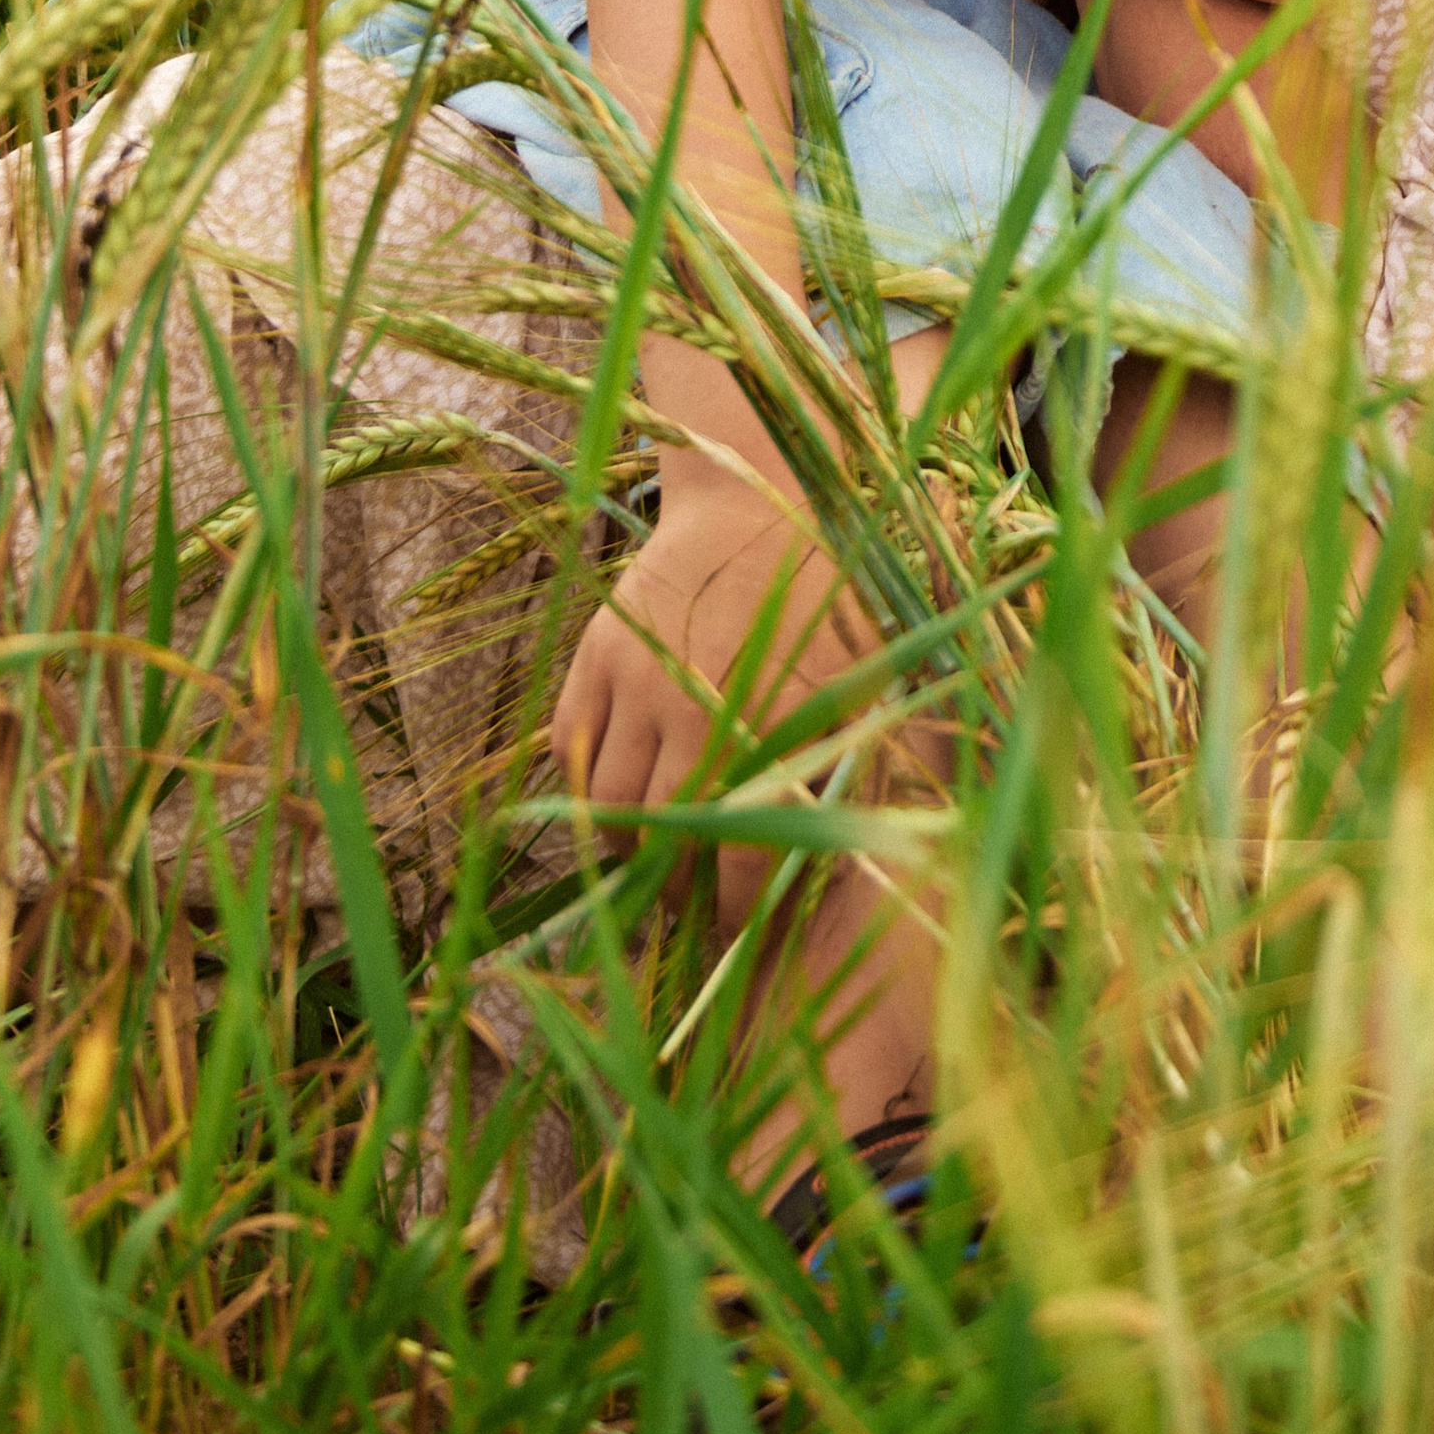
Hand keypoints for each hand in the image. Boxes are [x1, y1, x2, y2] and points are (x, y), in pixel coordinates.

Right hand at [554, 462, 865, 924]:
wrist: (760, 499)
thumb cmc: (828, 598)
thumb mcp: (863, 680)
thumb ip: (851, 765)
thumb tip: (856, 856)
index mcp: (775, 720)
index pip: (739, 856)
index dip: (729, 912)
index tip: (731, 934)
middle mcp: (699, 706)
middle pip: (661, 839)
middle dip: (669, 890)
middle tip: (681, 910)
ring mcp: (639, 678)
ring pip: (606, 803)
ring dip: (621, 847)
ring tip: (643, 863)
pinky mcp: (598, 651)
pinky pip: (570, 744)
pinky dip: (582, 785)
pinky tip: (610, 800)